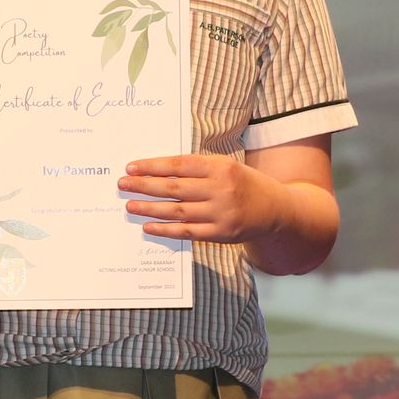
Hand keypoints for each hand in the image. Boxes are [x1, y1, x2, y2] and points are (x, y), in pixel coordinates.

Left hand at [120, 152, 286, 243]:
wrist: (275, 208)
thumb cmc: (244, 184)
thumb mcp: (225, 167)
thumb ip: (196, 168)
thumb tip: (157, 172)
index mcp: (220, 167)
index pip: (178, 166)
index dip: (152, 166)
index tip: (131, 167)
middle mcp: (220, 189)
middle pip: (174, 188)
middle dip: (144, 186)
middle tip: (123, 184)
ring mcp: (220, 213)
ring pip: (177, 211)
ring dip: (150, 208)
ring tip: (130, 205)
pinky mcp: (221, 233)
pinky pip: (187, 231)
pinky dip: (165, 229)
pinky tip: (148, 225)